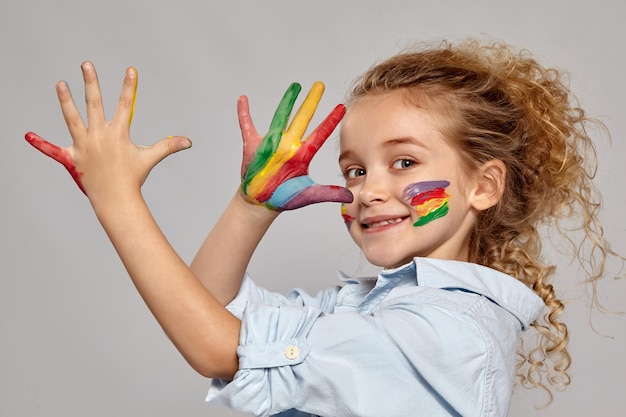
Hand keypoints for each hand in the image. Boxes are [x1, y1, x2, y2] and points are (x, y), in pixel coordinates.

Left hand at [25, 62, 190, 199]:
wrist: (116, 200)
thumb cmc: (133, 178)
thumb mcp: (149, 158)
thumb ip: (168, 146)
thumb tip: (188, 141)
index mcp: (118, 134)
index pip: (125, 105)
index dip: (128, 86)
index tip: (130, 70)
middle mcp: (99, 136)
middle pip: (94, 104)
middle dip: (91, 83)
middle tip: (86, 65)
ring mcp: (84, 146)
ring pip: (72, 119)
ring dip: (65, 101)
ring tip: (61, 84)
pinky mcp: (72, 158)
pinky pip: (53, 151)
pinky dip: (40, 144)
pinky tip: (27, 136)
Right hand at [238, 82, 352, 210]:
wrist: (262, 203)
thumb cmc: (284, 198)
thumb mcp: (308, 195)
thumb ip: (328, 193)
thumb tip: (350, 197)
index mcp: (302, 154)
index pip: (320, 134)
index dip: (330, 120)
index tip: (342, 107)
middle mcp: (289, 145)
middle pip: (302, 118)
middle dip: (311, 102)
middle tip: (320, 85)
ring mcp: (271, 143)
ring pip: (281, 117)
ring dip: (287, 101)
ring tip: (295, 86)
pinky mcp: (253, 146)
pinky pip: (247, 126)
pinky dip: (244, 113)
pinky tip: (243, 99)